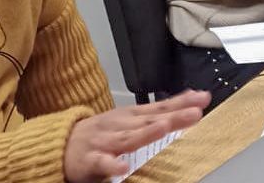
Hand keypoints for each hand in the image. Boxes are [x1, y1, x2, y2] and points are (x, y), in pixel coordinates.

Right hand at [63, 89, 210, 182]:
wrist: (60, 143)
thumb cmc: (100, 132)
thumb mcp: (128, 118)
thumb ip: (156, 112)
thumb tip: (188, 100)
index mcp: (130, 116)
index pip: (160, 107)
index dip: (181, 102)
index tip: (203, 98)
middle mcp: (120, 125)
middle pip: (150, 120)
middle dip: (173, 116)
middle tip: (195, 112)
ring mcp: (105, 141)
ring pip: (128, 138)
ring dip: (147, 132)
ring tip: (165, 127)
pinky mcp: (90, 160)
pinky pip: (102, 163)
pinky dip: (112, 163)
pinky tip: (122, 166)